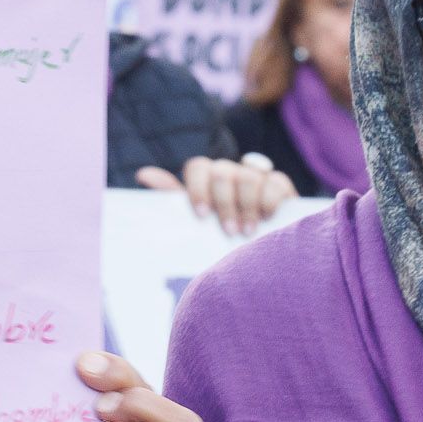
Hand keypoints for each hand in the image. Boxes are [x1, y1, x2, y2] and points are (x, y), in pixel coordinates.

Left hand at [136, 153, 296, 237]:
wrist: (255, 255)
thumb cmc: (217, 238)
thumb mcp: (193, 223)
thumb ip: (173, 198)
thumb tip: (143, 174)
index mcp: (204, 179)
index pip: (197, 167)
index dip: (198, 189)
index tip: (202, 216)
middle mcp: (228, 172)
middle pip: (222, 172)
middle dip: (225, 205)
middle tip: (229, 232)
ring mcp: (254, 175)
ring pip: (248, 177)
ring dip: (247, 207)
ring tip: (248, 233)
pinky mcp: (279, 184)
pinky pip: (275, 181)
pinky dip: (270, 200)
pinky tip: (268, 219)